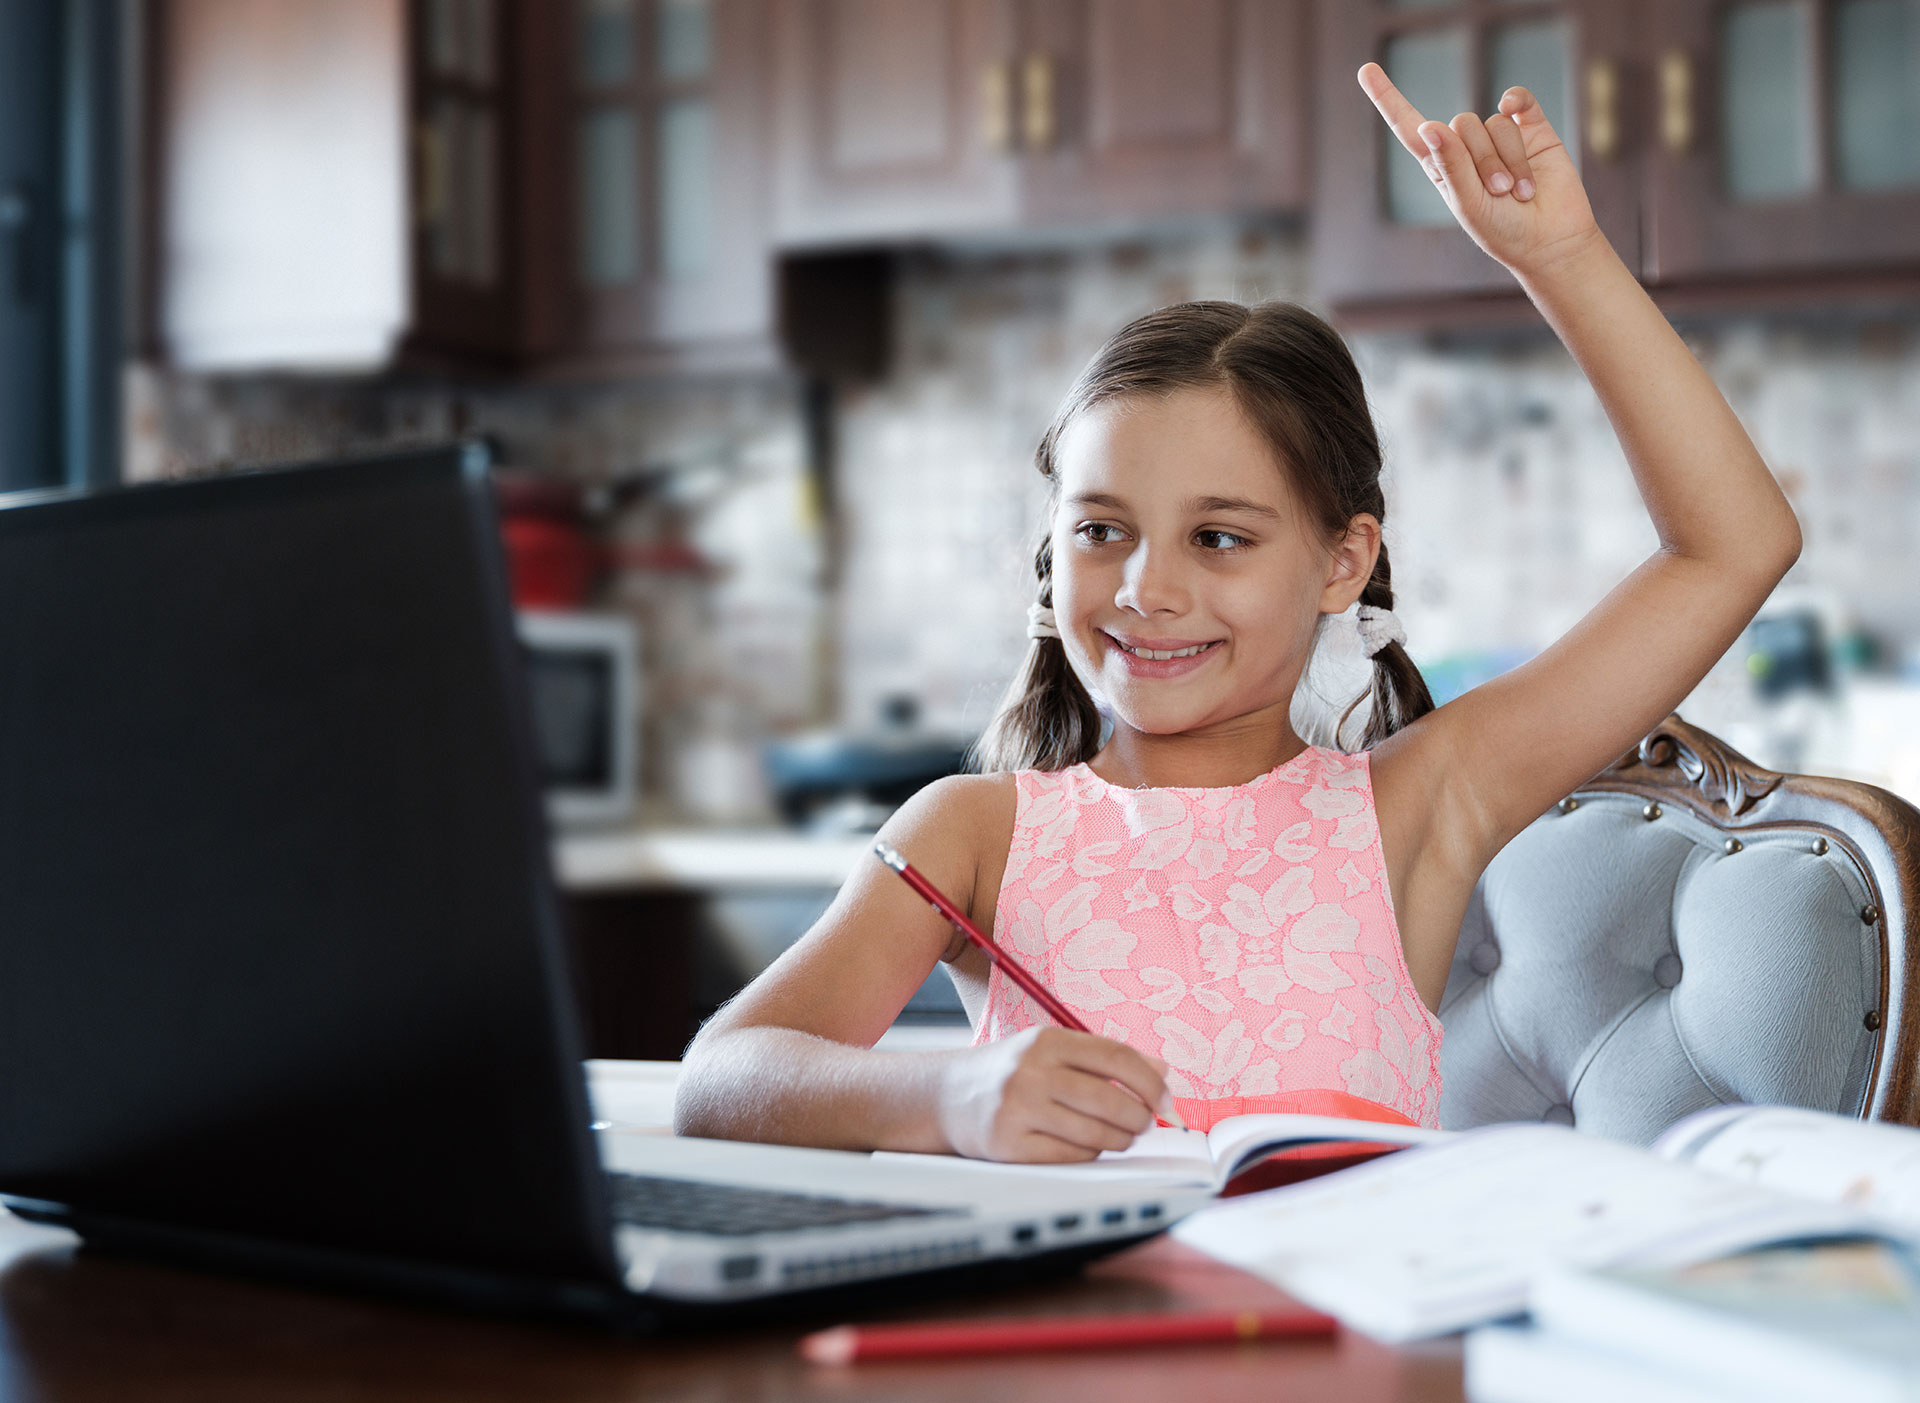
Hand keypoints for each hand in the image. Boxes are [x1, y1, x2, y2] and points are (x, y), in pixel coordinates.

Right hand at [938, 1027, 1175, 1162]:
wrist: (946, 1096)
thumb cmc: (1010, 1073)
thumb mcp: (1052, 1051)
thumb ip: (1105, 1058)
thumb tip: (1161, 1071)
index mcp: (1046, 1041)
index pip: (1115, 1057)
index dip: (1150, 1082)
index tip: (1166, 1100)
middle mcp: (1030, 1072)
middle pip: (1108, 1100)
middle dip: (1139, 1117)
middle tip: (1145, 1123)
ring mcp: (1018, 1110)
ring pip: (1094, 1133)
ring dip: (1119, 1139)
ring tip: (1121, 1136)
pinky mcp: (1009, 1145)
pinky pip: (1071, 1156)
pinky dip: (1090, 1153)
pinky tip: (1087, 1145)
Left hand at [1358, 62, 1603, 278]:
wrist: (1551, 240)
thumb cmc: (1502, 230)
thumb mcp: (1469, 205)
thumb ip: (1451, 165)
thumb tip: (1428, 126)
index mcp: (1441, 166)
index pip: (1409, 128)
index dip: (1388, 99)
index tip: (1366, 70)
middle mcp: (1466, 147)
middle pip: (1460, 124)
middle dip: (1481, 161)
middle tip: (1498, 193)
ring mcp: (1498, 136)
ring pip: (1491, 122)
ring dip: (1507, 159)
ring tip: (1518, 191)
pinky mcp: (1532, 127)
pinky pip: (1518, 101)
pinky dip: (1517, 103)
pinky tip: (1516, 110)